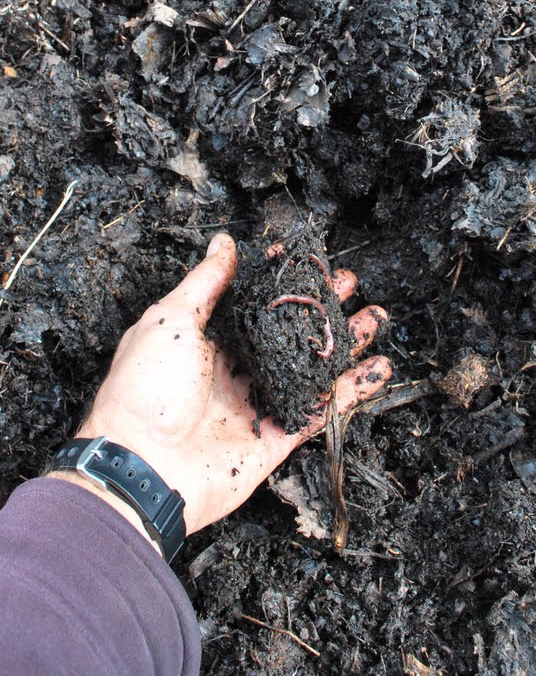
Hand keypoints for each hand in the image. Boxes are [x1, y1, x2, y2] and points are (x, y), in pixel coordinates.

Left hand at [51, 234, 390, 543]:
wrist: (145, 467)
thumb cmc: (147, 389)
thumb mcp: (171, 321)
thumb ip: (205, 283)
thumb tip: (223, 244)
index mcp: (210, 339)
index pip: (256, 302)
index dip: (282, 280)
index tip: (307, 258)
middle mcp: (238, 367)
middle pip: (291, 331)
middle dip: (321, 305)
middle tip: (348, 283)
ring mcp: (261, 400)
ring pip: (314, 365)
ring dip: (346, 342)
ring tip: (375, 317)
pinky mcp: (278, 434)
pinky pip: (323, 408)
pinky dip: (353, 390)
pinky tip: (379, 367)